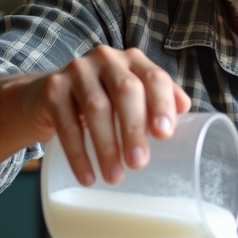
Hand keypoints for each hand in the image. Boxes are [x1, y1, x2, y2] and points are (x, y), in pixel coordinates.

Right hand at [20, 45, 190, 185]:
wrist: (50, 96)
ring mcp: (78, 70)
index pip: (154, 78)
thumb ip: (158, 102)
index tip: (165, 135)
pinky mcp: (53, 88)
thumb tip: (187, 113)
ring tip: (115, 177)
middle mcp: (107, 59)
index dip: (162, 104)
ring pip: (95, 108)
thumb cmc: (104, 100)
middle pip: (125, 91)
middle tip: (139, 163)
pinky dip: (78, 154)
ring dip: (106, 146)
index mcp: (134, 61)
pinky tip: (87, 176)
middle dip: (134, 129)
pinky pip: (65, 123)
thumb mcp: (131, 98)